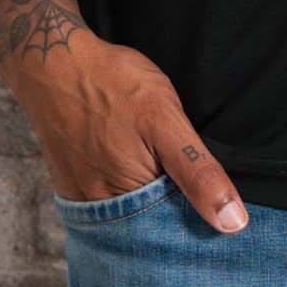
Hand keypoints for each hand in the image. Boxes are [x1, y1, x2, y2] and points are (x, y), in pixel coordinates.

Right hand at [8, 32, 249, 234]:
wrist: (53, 61)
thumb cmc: (112, 83)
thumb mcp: (165, 118)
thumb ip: (197, 171)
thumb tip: (233, 222)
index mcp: (131, 199)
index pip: (176, 225)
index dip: (196, 205)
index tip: (202, 179)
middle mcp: (103, 209)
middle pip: (149, 220)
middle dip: (168, 196)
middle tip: (167, 149)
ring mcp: (83, 198)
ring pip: (127, 208)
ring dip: (143, 188)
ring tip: (145, 146)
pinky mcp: (69, 184)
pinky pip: (103, 195)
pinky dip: (120, 180)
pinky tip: (125, 150)